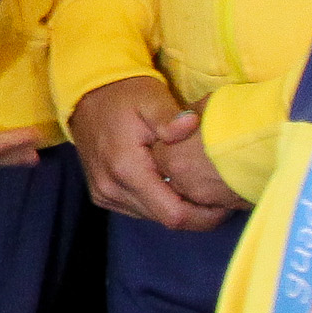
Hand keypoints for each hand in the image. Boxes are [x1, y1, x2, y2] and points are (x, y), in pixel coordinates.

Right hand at [68, 75, 232, 229]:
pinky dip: (157, 202)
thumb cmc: (124, 95)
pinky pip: (138, 210)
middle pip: (165, 220)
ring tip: (196, 188)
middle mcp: (112, 188)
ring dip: (176, 207)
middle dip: (195, 212)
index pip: (173, 214)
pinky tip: (170, 184)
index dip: (205, 216)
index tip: (225, 203)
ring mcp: (104, 194)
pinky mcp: (102, 195)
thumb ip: (170, 116)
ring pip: (152, 217)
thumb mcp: (150, 98)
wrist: (86, 93)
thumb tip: (192, 125)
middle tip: (217, 193)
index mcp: (127, 169)